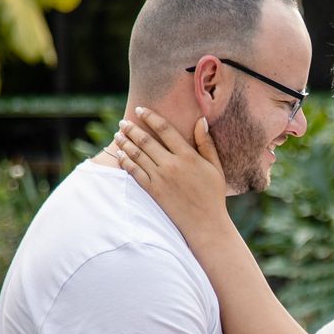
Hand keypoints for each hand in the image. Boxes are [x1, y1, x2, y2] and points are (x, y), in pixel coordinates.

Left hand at [114, 107, 227, 240]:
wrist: (206, 224)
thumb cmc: (213, 195)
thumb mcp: (215, 167)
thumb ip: (206, 143)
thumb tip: (200, 120)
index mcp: (188, 156)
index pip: (165, 129)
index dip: (150, 117)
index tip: (141, 110)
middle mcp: (172, 165)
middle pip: (146, 141)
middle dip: (132, 129)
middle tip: (123, 122)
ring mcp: (161, 179)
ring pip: (137, 155)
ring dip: (125, 143)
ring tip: (118, 135)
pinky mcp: (154, 191)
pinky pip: (135, 173)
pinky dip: (126, 162)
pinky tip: (120, 155)